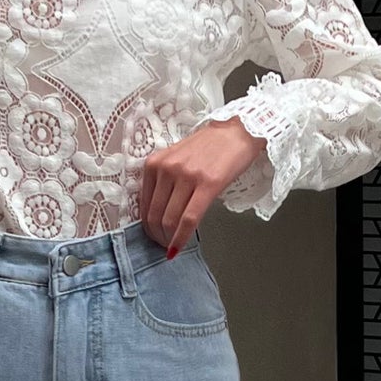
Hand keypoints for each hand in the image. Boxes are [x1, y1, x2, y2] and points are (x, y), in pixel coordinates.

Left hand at [138, 116, 267, 252]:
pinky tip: (178, 248)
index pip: (143, 204)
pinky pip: (189, 219)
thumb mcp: (176, 160)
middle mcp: (167, 168)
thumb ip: (164, 182)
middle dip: (156, 236)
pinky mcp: (207, 184)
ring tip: (172, 246)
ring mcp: (186, 176)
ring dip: (168, 240)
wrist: (237, 132)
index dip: (147, 226)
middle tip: (163, 245)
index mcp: (155, 163)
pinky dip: (181, 238)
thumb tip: (158, 214)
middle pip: (155, 215)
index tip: (153, 236)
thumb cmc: (208, 147)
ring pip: (169, 220)